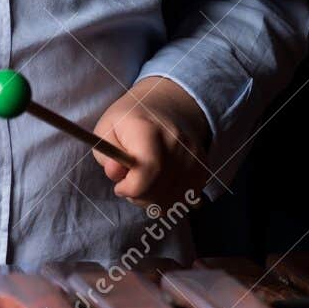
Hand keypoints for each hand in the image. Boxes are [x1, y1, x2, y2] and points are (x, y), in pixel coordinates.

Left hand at [92, 76, 211, 212]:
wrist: (165, 107)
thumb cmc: (129, 122)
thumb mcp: (105, 131)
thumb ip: (106, 156)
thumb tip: (115, 172)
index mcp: (148, 130)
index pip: (147, 173)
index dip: (130, 188)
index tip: (121, 183)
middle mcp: (177, 143)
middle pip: (159, 191)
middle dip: (138, 196)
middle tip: (130, 182)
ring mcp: (194, 156)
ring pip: (173, 200)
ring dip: (154, 200)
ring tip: (145, 181)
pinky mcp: (203, 168)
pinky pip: (185, 199)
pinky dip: (170, 198)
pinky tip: (161, 183)